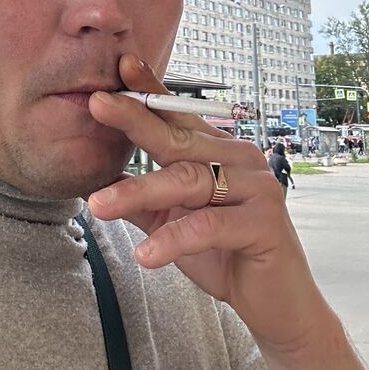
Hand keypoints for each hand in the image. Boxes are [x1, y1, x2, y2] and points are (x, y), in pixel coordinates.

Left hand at [87, 53, 326, 354]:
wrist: (276, 303)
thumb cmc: (223, 254)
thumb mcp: (171, 222)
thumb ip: (141, 200)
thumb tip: (92, 181)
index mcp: (216, 150)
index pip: (177, 115)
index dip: (150, 89)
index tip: (121, 66)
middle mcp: (238, 157)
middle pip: (177, 139)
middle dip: (134, 120)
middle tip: (97, 104)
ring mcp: (256, 186)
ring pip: (188, 181)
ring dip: (139, 192)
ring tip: (99, 205)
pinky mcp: (265, 222)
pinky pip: (210, 226)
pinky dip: (174, 239)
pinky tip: (146, 255)